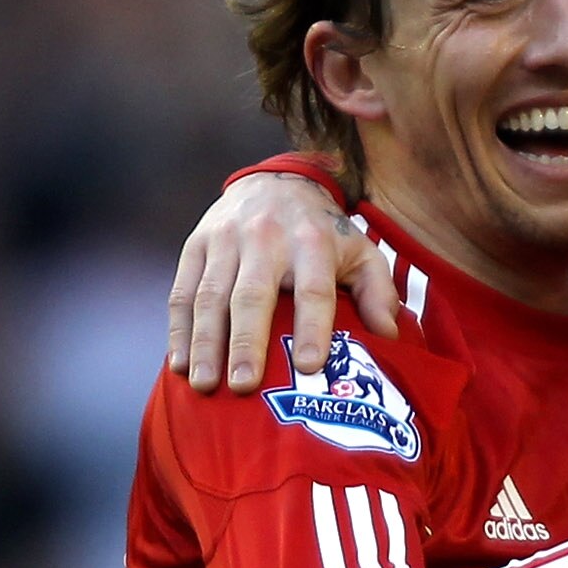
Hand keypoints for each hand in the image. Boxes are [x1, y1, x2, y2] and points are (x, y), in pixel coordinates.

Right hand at [169, 171, 397, 391]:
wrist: (274, 181)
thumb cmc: (324, 234)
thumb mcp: (361, 252)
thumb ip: (379, 292)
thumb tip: (389, 336)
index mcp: (312, 242)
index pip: (314, 289)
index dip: (313, 327)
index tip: (310, 366)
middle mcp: (266, 238)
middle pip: (253, 295)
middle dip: (246, 343)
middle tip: (244, 386)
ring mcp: (225, 240)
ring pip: (211, 295)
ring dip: (205, 343)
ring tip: (204, 384)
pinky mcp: (195, 245)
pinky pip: (183, 291)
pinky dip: (179, 329)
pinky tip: (178, 364)